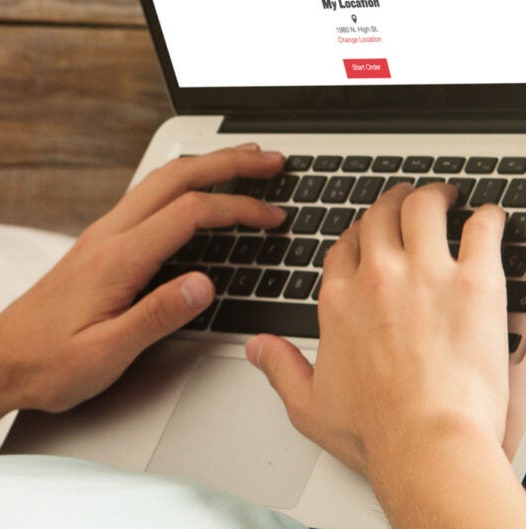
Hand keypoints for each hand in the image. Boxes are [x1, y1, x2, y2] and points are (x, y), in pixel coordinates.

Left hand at [0, 145, 285, 412]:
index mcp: (115, 259)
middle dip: (227, 162)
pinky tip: (193, 195)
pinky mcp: (96, 247)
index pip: (189, 213)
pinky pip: (144, 200)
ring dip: (204, 168)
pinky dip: (180, 187)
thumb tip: (204, 285)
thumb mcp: (106, 353)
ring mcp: (99, 238)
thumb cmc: (46, 363)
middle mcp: (106, 237)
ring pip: (158, 183)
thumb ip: (156, 317)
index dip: (238, 208)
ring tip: (242, 163)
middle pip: (174, 178)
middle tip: (270, 160)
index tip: (273, 216)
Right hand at [248, 183, 508, 474]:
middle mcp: (376, 278)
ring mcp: (425, 274)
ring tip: (448, 196)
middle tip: (409, 200)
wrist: (426, 443)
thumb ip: (279, 368)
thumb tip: (257, 348)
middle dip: (395, 202)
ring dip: (436, 196)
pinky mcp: (474, 282)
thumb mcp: (307, 404)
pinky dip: (488, 218)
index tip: (371, 237)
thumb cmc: (376, 430)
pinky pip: (482, 228)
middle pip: (381, 216)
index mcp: (338, 302)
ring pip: (425, 208)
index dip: (359, 235)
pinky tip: (489, 219)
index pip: (344, 247)